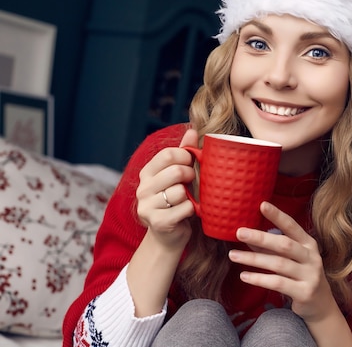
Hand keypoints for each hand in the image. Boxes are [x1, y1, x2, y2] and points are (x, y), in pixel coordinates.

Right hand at [135, 128, 197, 249]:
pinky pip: (184, 208)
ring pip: (180, 192)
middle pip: (175, 172)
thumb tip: (192, 129)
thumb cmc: (177, 201)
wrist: (169, 236)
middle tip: (191, 183)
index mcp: (147, 173)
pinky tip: (187, 213)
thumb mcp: (179, 175)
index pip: (167, 154)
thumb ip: (184, 152)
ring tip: (187, 200)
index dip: (186, 157)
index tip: (191, 164)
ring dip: (191, 196)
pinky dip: (192, 210)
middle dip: (190, 176)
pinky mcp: (157, 222)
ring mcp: (147, 206)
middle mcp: (142, 189)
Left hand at [228, 202, 336, 322]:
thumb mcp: (291, 259)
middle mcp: (312, 257)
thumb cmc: (301, 276)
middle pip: (284, 244)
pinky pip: (278, 283)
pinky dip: (259, 279)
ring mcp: (310, 275)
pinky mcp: (304, 292)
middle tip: (239, 232)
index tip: (262, 205)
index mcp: (309, 244)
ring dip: (253, 259)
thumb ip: (272, 248)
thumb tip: (248, 235)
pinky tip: (244, 276)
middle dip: (260, 237)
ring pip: (278, 264)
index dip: (277, 215)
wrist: (320, 305)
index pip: (292, 226)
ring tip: (233, 255)